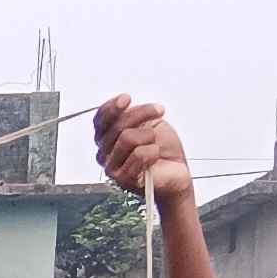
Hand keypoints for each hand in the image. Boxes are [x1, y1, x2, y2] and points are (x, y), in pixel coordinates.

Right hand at [94, 94, 193, 208]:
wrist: (175, 171)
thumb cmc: (162, 148)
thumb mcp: (148, 122)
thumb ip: (132, 115)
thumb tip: (123, 106)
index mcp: (106, 138)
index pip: (101, 119)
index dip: (112, 107)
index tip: (127, 98)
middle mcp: (105, 153)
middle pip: (117, 126)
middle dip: (142, 114)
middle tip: (158, 112)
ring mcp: (112, 167)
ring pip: (127, 138)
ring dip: (149, 136)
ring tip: (155, 143)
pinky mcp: (124, 179)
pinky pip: (138, 155)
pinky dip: (153, 152)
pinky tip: (155, 157)